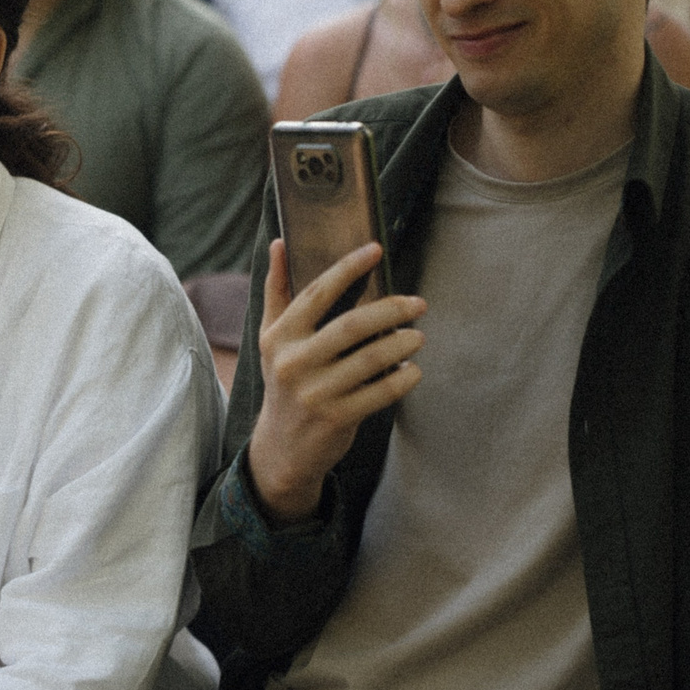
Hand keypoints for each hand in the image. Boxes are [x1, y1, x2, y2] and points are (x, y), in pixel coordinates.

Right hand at [244, 241, 424, 522]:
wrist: (282, 446)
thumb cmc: (284, 382)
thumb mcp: (271, 339)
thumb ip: (276, 291)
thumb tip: (279, 244)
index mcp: (279, 337)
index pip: (316, 293)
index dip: (347, 268)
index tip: (375, 250)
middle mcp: (293, 363)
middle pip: (352, 325)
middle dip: (391, 310)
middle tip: (418, 304)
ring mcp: (315, 392)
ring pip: (371, 358)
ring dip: (403, 344)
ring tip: (418, 336)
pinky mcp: (336, 417)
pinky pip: (381, 392)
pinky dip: (404, 378)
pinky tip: (413, 370)